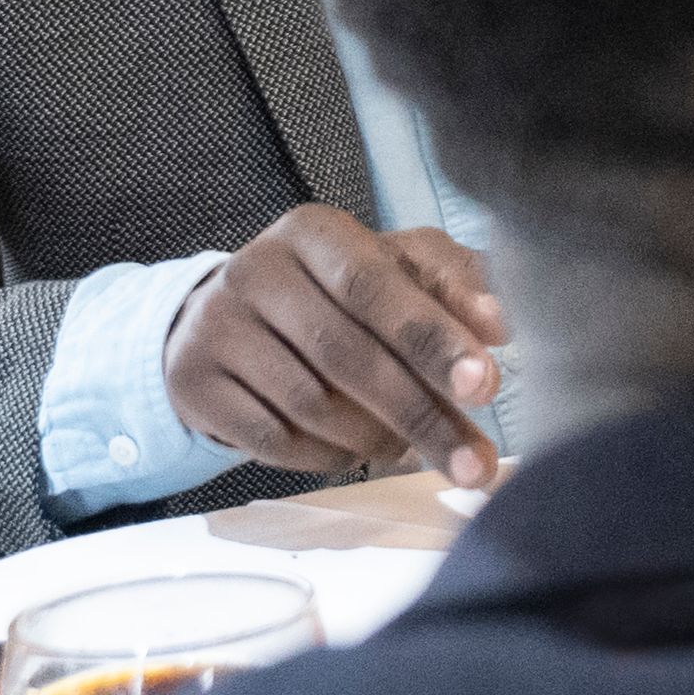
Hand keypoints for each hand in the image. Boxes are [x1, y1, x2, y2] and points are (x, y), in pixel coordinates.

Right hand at [166, 206, 510, 488]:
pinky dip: (328, 458)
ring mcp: (216, 327)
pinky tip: (354, 452)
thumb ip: (452, 286)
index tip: (487, 386)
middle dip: (421, 414)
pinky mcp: (193, 383)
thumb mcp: (393, 270)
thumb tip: (501, 324)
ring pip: (312, 406)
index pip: (376, 286)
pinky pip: (274, 441)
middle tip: (475, 462)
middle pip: (347, 354)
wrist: (227, 320)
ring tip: (408, 448)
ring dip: (376, 441)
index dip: (433, 339)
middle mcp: (256, 270)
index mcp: (313, 232)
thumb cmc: (335, 296)